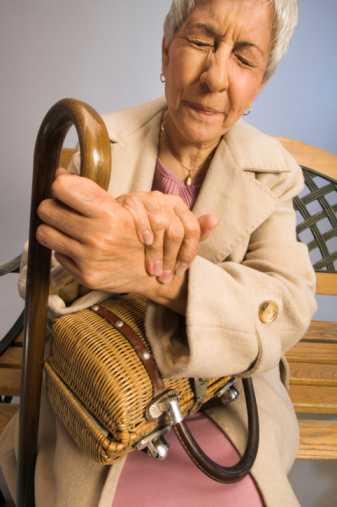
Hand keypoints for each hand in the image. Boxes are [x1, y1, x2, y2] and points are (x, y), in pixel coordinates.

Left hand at [36, 169, 151, 294]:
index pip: (61, 188)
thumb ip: (90, 190)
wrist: (153, 272)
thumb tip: (59, 173)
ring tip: (68, 229)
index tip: (66, 191)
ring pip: (44, 233)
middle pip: (46, 209)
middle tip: (63, 210)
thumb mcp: (124, 206)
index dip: (61, 186)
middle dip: (53, 206)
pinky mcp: (85, 275)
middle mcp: (97, 236)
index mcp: (109, 213)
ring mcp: (89, 258)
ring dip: (53, 229)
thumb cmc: (137, 235)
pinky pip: (57, 255)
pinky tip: (82, 249)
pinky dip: (66, 250)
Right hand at [116, 191, 217, 283]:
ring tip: (153, 270)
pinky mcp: (130, 200)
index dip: (188, 254)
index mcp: (179, 206)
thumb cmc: (150, 232)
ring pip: (160, 224)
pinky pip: (139, 214)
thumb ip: (195, 231)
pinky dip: (143, 229)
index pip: (192, 230)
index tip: (179, 272)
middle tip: (164, 277)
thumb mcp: (173, 233)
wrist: (117, 224)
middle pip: (176, 231)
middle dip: (171, 258)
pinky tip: (144, 243)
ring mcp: (147, 198)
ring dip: (156, 252)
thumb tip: (215, 219)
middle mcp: (165, 200)